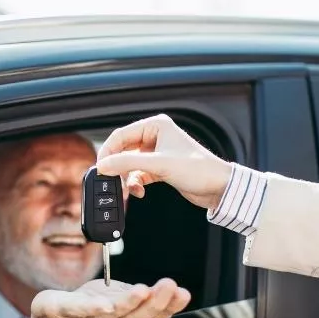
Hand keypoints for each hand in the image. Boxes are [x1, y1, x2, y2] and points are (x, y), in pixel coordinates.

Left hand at [30, 277, 189, 317]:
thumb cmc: (84, 308)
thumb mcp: (115, 296)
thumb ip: (135, 295)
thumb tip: (163, 290)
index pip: (150, 316)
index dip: (168, 307)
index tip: (183, 294)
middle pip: (135, 317)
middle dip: (156, 302)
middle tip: (171, 286)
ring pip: (112, 315)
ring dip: (130, 304)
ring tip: (144, 291)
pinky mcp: (64, 311)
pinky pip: (80, 311)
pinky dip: (94, 309)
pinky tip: (105, 304)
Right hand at [96, 114, 233, 210]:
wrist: (219, 187)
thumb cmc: (198, 169)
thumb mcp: (159, 164)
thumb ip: (127, 164)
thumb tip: (103, 165)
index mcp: (156, 125)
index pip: (121, 135)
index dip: (108, 152)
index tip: (100, 167)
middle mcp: (156, 136)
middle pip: (123, 150)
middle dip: (117, 168)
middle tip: (110, 181)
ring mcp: (158, 153)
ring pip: (130, 164)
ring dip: (127, 178)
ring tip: (128, 189)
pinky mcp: (160, 168)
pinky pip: (139, 174)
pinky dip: (136, 183)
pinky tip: (139, 192)